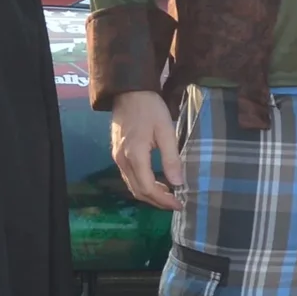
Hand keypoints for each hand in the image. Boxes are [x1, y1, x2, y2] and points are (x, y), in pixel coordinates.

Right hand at [110, 90, 184, 209]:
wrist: (129, 91)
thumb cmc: (150, 108)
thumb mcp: (166, 130)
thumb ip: (171, 158)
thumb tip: (178, 183)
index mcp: (135, 156)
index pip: (148, 188)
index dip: (163, 200)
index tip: (179, 204)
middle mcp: (122, 161)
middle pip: (138, 191)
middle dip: (157, 201)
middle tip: (176, 203)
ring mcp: (117, 158)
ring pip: (132, 186)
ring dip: (149, 194)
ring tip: (168, 195)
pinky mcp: (117, 153)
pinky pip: (128, 177)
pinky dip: (142, 185)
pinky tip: (155, 182)